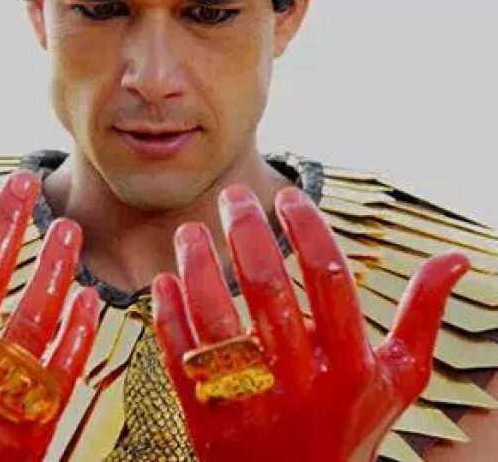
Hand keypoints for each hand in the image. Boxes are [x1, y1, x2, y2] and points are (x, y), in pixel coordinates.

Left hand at [152, 185, 468, 461]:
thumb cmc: (349, 424)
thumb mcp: (397, 378)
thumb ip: (422, 316)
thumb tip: (455, 258)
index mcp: (350, 366)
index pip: (329, 276)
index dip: (306, 225)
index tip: (286, 195)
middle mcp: (300, 384)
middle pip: (267, 288)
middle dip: (245, 229)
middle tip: (233, 194)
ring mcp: (251, 404)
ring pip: (214, 318)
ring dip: (196, 265)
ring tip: (189, 230)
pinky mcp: (206, 419)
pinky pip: (179, 356)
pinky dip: (167, 313)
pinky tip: (164, 280)